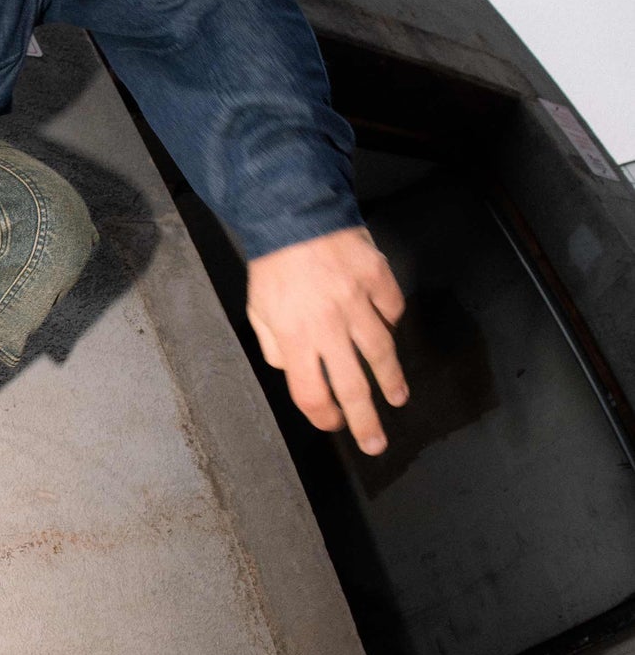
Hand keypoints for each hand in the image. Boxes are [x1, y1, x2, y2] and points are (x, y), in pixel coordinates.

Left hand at [246, 225, 407, 455]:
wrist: (292, 211)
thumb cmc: (273, 264)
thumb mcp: (258, 308)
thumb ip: (274, 344)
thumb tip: (291, 369)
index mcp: (295, 336)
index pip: (311, 392)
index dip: (323, 416)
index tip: (333, 424)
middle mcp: (329, 325)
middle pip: (352, 385)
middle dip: (365, 421)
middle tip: (376, 443)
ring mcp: (357, 301)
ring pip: (381, 352)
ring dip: (391, 381)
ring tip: (397, 398)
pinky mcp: (377, 277)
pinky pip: (391, 308)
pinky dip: (391, 321)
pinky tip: (389, 332)